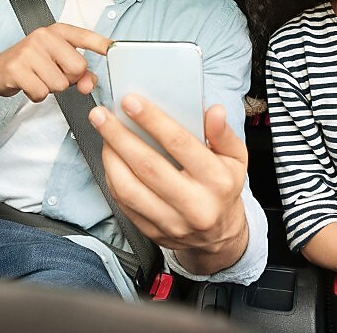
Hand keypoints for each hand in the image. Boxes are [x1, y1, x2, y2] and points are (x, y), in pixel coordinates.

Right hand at [0, 23, 110, 100]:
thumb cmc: (33, 64)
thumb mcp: (57, 62)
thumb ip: (80, 72)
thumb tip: (89, 84)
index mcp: (57, 32)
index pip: (84, 36)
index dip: (101, 44)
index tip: (114, 48)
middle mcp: (44, 36)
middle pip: (77, 68)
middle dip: (69, 78)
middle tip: (53, 73)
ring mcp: (28, 51)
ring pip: (60, 84)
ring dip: (51, 88)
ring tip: (39, 78)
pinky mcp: (16, 68)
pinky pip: (41, 92)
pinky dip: (37, 95)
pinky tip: (29, 84)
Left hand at [88, 95, 248, 273]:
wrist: (220, 235)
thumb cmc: (224, 188)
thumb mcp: (236, 157)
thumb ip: (223, 133)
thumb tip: (213, 111)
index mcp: (217, 181)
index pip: (179, 144)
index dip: (152, 120)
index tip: (130, 102)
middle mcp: (195, 205)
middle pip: (148, 166)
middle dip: (119, 136)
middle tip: (101, 115)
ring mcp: (172, 222)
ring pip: (129, 189)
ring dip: (110, 158)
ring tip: (102, 135)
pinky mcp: (153, 232)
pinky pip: (124, 204)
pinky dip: (112, 178)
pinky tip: (109, 159)